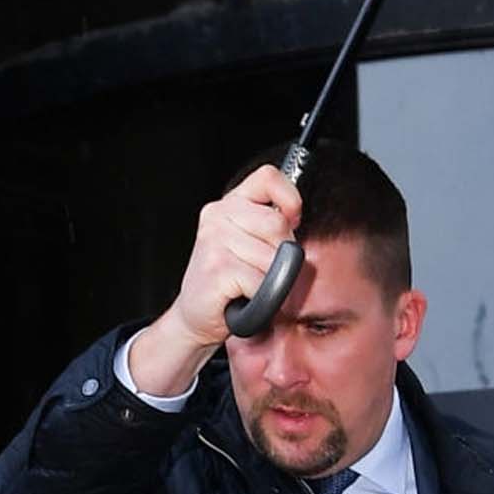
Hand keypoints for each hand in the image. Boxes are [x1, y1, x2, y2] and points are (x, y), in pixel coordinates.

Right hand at [126, 163, 303, 394]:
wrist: (197, 316)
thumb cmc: (230, 282)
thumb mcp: (251, 244)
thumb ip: (271, 225)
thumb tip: (296, 217)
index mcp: (230, 204)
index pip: (268, 178)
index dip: (289, 199)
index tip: (291, 222)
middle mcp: (218, 215)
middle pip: (278, 225)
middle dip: (282, 254)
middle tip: (263, 270)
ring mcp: (214, 240)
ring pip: (272, 259)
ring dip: (270, 282)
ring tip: (249, 286)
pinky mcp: (216, 267)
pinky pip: (261, 283)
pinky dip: (260, 298)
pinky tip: (242, 297)